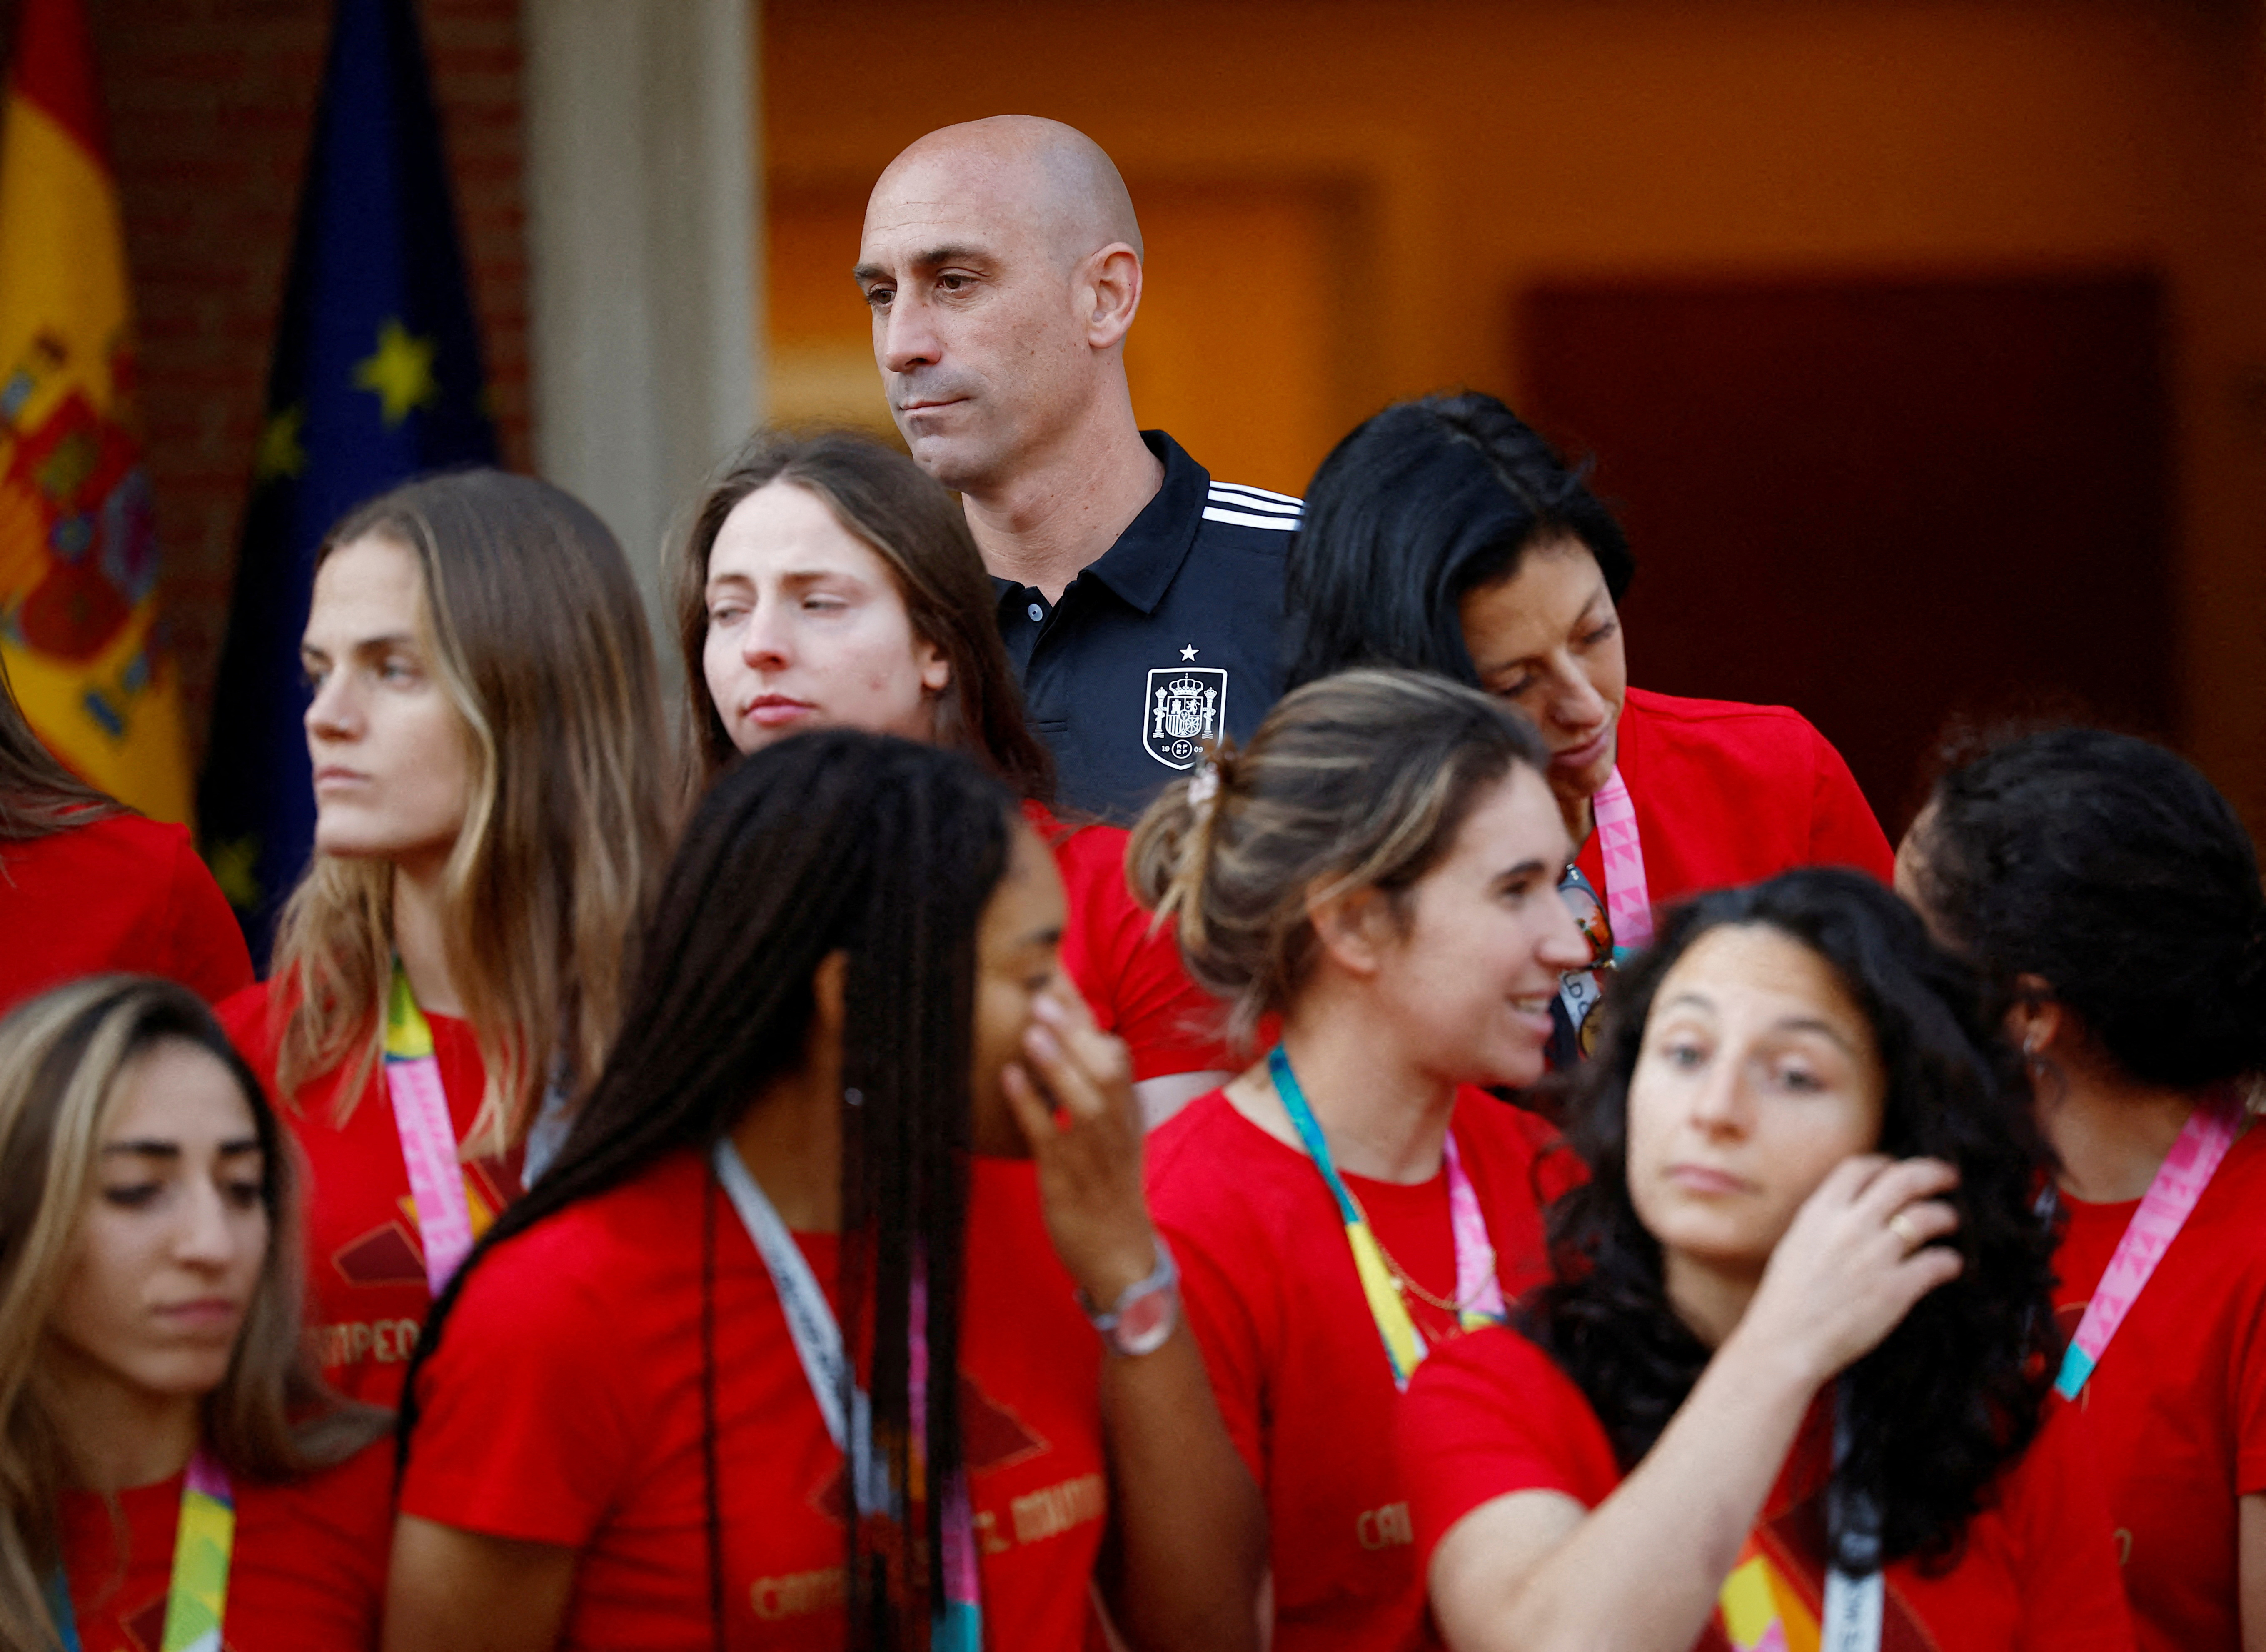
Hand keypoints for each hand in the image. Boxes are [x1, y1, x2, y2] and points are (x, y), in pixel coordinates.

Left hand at [1002, 986, 1158, 1306]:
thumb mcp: (1113, 1137)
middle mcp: (1116, 1130)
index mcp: (1127, 1115)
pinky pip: (1050, 1139)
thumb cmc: (1109, 1189)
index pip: (1115, 1055)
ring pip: (1084, 1102)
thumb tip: (1066, 1043)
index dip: (1089, 1019)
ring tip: (1032, 1031)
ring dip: (1059, 1065)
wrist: (1120, 1257)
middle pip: (1106, 1071)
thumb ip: (1096, 1093)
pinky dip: (1031, 1106)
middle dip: (1077, 1033)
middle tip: (1046, 996)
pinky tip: (1011, 1078)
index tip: (1062, 980)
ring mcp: (1095, 1156)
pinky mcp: (1068, 1182)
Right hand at [1733, 1155, 1962, 1388]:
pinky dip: (1950, 1261)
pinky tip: (1950, 1264)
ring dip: (1946, 1215)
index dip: (1887, 1163)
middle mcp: (1849, 1225)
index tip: (1900, 1170)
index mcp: (1820, 1212)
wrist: (1784, 1342)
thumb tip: (1858, 1207)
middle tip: (1948, 1177)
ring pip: (1927, 1216)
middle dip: (1932, 1173)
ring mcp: (1875, 1256)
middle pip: (1903, 1179)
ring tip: (1950, 1221)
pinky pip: (1938, 1262)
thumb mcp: (1797, 1242)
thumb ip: (1827, 1220)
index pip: (1862, 1167)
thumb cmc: (1787, 1298)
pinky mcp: (1896, 1289)